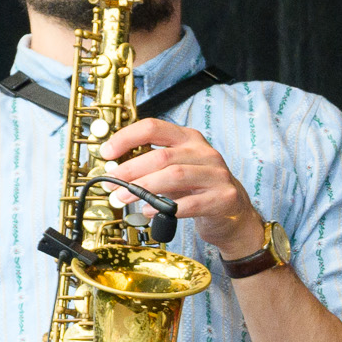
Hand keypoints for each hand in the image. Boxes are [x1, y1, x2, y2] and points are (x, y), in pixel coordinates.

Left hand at [94, 116, 262, 257]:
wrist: (234, 213)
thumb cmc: (199, 189)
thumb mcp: (178, 168)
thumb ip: (153, 165)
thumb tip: (115, 169)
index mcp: (190, 139)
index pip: (153, 128)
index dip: (126, 138)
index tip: (107, 153)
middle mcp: (205, 153)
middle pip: (161, 156)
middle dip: (130, 170)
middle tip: (111, 184)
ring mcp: (217, 175)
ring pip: (173, 176)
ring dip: (143, 188)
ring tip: (124, 198)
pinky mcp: (223, 198)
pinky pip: (188, 203)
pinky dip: (164, 208)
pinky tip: (149, 210)